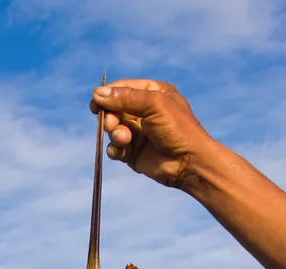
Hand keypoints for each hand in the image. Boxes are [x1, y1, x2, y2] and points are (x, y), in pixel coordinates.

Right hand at [91, 79, 212, 189]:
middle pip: (114, 109)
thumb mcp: (153, 104)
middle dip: (110, 117)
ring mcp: (139, 133)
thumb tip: (96, 93)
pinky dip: (115, 150)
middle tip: (112, 124)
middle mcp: (144, 112)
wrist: (190, 163)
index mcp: (152, 93)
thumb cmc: (178, 129)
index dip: (107, 95)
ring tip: (123, 140)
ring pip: (113, 129)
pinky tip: (122, 152)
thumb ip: (125, 97)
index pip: (122, 88)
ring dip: (114, 134)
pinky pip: (116, 148)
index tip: (95, 103)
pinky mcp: (134, 153)